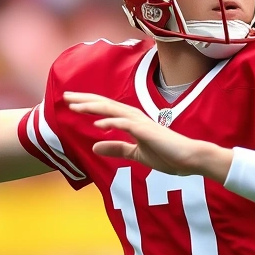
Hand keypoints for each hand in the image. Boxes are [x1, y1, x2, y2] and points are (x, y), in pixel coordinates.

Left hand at [64, 91, 223, 176]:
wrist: (190, 159)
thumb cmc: (168, 155)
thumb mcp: (136, 154)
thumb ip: (117, 149)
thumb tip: (95, 146)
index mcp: (132, 122)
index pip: (106, 110)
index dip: (87, 105)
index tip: (70, 102)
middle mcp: (134, 118)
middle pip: (105, 105)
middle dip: (84, 100)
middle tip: (65, 96)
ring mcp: (141, 123)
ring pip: (112, 110)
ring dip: (93, 107)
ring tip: (75, 106)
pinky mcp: (147, 131)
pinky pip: (126, 125)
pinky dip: (111, 122)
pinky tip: (98, 123)